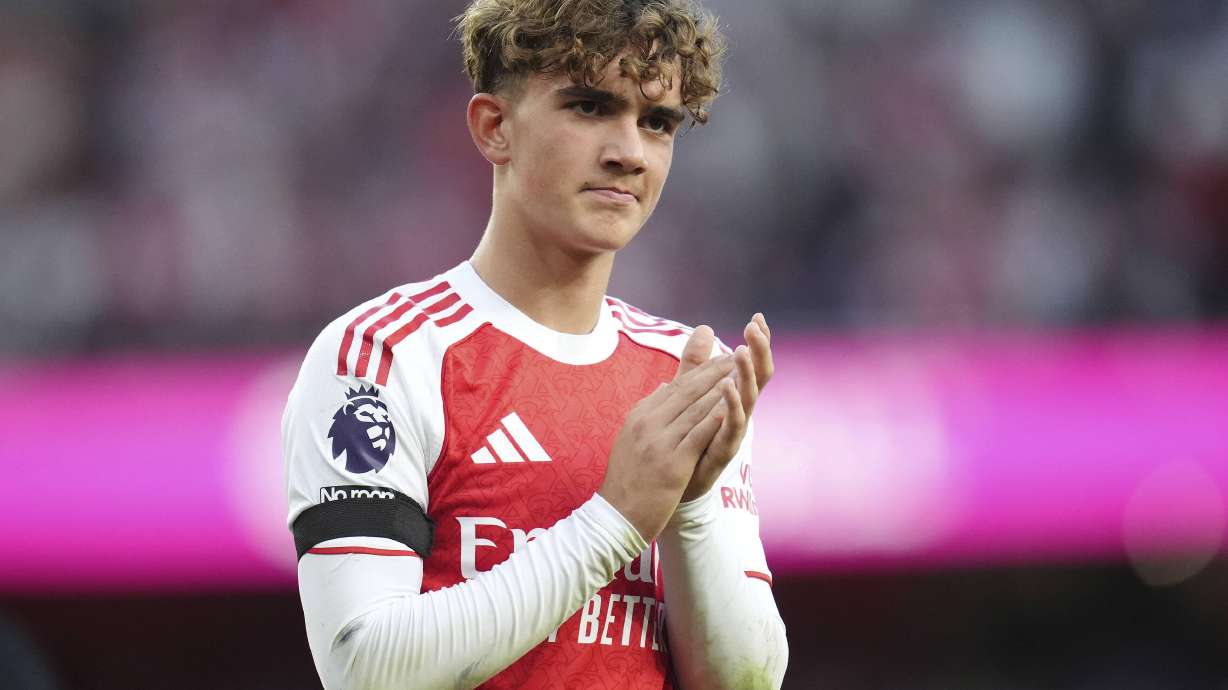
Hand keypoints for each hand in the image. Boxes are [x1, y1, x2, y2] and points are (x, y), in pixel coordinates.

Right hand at [598, 341, 734, 540]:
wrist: (616, 516)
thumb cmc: (627, 479)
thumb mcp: (632, 437)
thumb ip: (650, 410)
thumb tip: (664, 385)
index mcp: (640, 415)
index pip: (675, 386)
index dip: (701, 371)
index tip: (721, 357)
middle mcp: (648, 423)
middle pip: (687, 391)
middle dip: (714, 371)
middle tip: (737, 354)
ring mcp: (660, 442)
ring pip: (696, 408)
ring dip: (721, 388)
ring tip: (741, 372)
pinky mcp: (673, 463)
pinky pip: (699, 434)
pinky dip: (716, 417)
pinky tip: (732, 404)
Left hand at [677, 313, 772, 501]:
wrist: (673, 483)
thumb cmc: (687, 437)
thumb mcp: (689, 392)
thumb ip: (696, 363)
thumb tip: (705, 329)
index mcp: (734, 397)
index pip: (751, 364)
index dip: (757, 343)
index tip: (758, 317)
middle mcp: (739, 411)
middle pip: (758, 377)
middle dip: (759, 351)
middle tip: (755, 327)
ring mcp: (734, 430)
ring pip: (748, 398)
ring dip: (746, 374)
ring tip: (741, 350)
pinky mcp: (723, 449)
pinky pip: (732, 426)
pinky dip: (731, 405)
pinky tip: (727, 387)